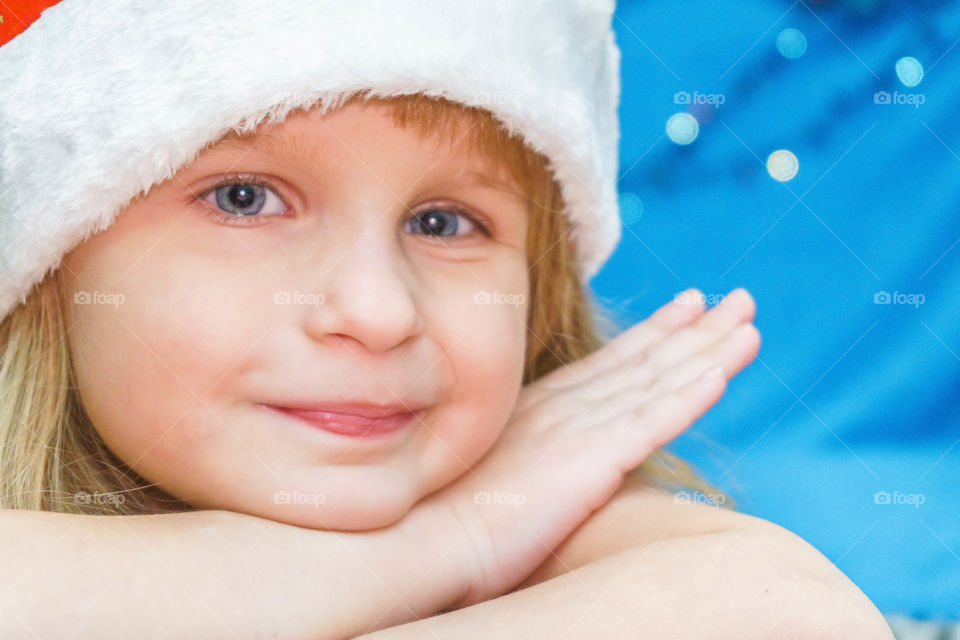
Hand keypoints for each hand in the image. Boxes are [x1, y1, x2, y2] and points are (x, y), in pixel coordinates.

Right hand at [413, 287, 760, 607]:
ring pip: (659, 382)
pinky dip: (689, 395)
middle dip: (697, 329)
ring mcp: (578, 430)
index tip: (690, 304)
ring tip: (748, 323)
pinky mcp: (589, 461)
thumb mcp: (496, 466)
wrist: (428, 538)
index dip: (657, 331)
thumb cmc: (449, 514)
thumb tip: (551, 456)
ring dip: (709, 351)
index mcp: (544, 407)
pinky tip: (721, 374)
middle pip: (646, 360)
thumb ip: (531, 449)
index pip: (614, 361)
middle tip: (739, 300)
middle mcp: (566, 407)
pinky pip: (652, 421)